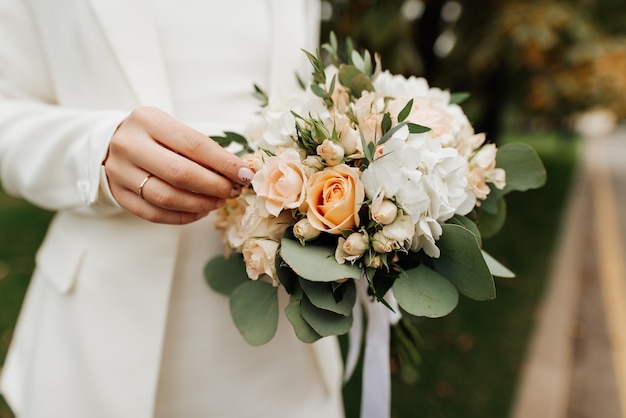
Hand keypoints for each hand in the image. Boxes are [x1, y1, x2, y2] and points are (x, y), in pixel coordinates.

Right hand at [103, 107, 253, 223]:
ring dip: (201, 203)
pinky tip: (200, 211)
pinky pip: (154, 214)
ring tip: (219, 202)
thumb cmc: (153, 136)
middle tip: (233, 191)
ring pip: (166, 197)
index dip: (224, 163)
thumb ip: (201, 148)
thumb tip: (239, 171)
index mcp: (148, 120)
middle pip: (180, 173)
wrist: (108, 143)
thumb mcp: (172, 129)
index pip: (194, 145)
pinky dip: (183, 216)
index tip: (245, 174)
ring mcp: (119, 171)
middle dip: (214, 186)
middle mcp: (129, 145)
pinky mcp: (117, 194)